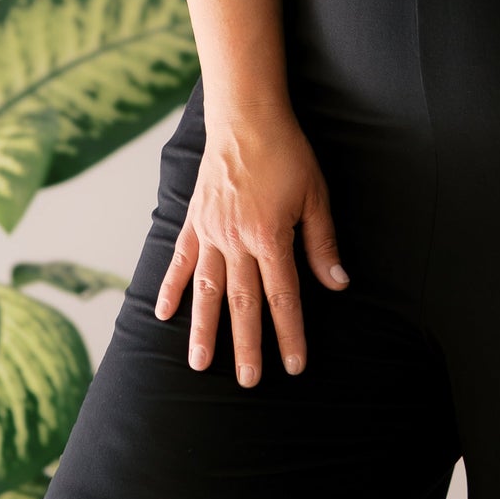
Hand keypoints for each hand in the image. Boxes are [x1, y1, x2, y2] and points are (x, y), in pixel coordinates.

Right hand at [153, 113, 346, 385]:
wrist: (246, 117)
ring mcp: (210, 233)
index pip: (283, 296)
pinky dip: (170, 288)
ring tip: (200, 364)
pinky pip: (180, 261)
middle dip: (247, 346)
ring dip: (204, 330)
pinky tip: (162, 314)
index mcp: (270, 236)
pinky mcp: (194, 222)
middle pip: (243, 304)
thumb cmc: (287, 153)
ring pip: (207, 291)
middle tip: (249, 381)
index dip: (290, 333)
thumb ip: (323, 243)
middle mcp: (236, 240)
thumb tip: (337, 283)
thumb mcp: (316, 196)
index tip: (293, 365)